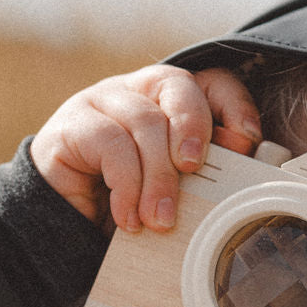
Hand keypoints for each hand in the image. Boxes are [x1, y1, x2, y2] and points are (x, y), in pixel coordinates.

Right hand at [30, 64, 261, 236]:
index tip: (246, 142)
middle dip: (194, 127)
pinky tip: (129, 219)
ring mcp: (101, 102)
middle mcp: (136, 91)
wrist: (60, 227)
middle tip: (194, 169)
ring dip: (158, 176)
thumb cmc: (125, 204)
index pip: (210, 80)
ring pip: (145, 121)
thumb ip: (204, 173)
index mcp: (168, 100)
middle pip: (176, 84)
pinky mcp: (72, 125)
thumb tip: (242, 161)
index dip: (233, 103)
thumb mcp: (173, 189)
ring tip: (161, 220)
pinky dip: (126, 187)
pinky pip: (110, 144)